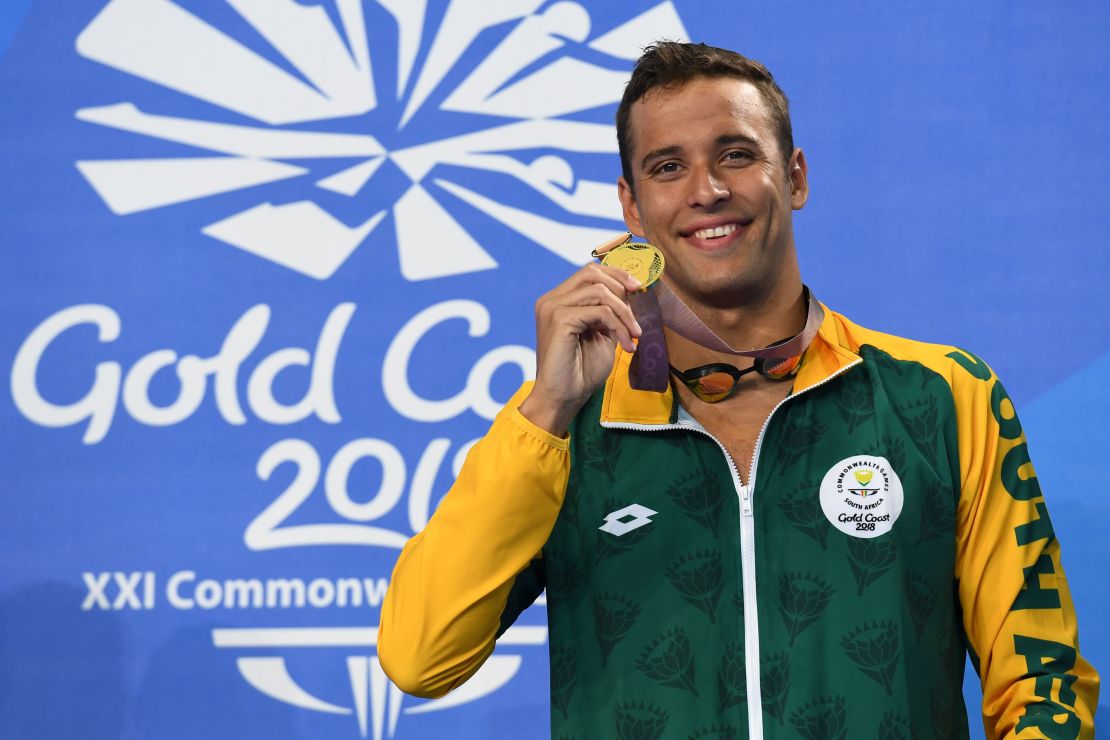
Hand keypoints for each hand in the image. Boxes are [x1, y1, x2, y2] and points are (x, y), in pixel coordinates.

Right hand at [519, 263, 642, 435]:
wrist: (563, 399)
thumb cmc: (580, 372)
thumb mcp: (601, 335)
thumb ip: (609, 313)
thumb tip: (630, 292)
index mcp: (558, 301)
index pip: (588, 272)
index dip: (616, 274)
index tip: (638, 289)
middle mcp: (551, 300)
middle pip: (591, 273)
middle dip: (621, 287)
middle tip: (637, 311)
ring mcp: (553, 308)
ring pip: (599, 291)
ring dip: (624, 313)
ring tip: (634, 336)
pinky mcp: (560, 319)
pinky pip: (600, 311)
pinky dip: (619, 326)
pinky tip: (626, 345)